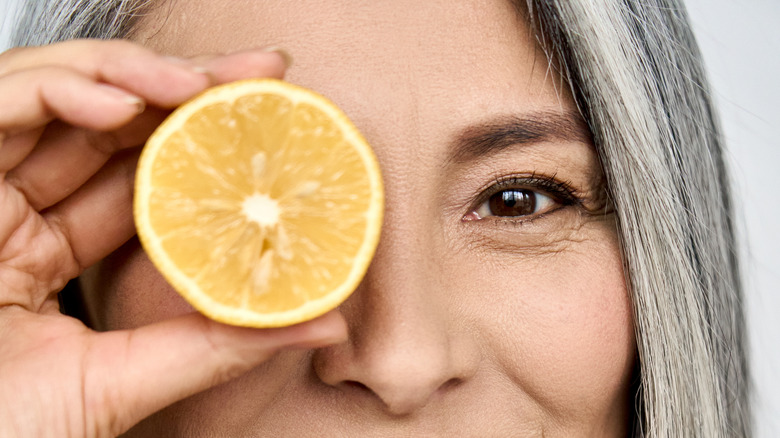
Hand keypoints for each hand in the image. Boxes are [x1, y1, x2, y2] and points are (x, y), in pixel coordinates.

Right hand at [0, 40, 346, 437]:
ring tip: (201, 84)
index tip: (271, 118)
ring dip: (132, 76)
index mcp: (49, 254)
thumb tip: (325, 320)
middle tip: (261, 73)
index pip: (137, 175)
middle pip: (107, 124)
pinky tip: (124, 103)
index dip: (202, 140)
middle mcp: (14, 213)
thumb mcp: (125, 381)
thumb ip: (215, 345)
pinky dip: (60, 90)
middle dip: (186, 88)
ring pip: (55, 96)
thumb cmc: (8, 433)